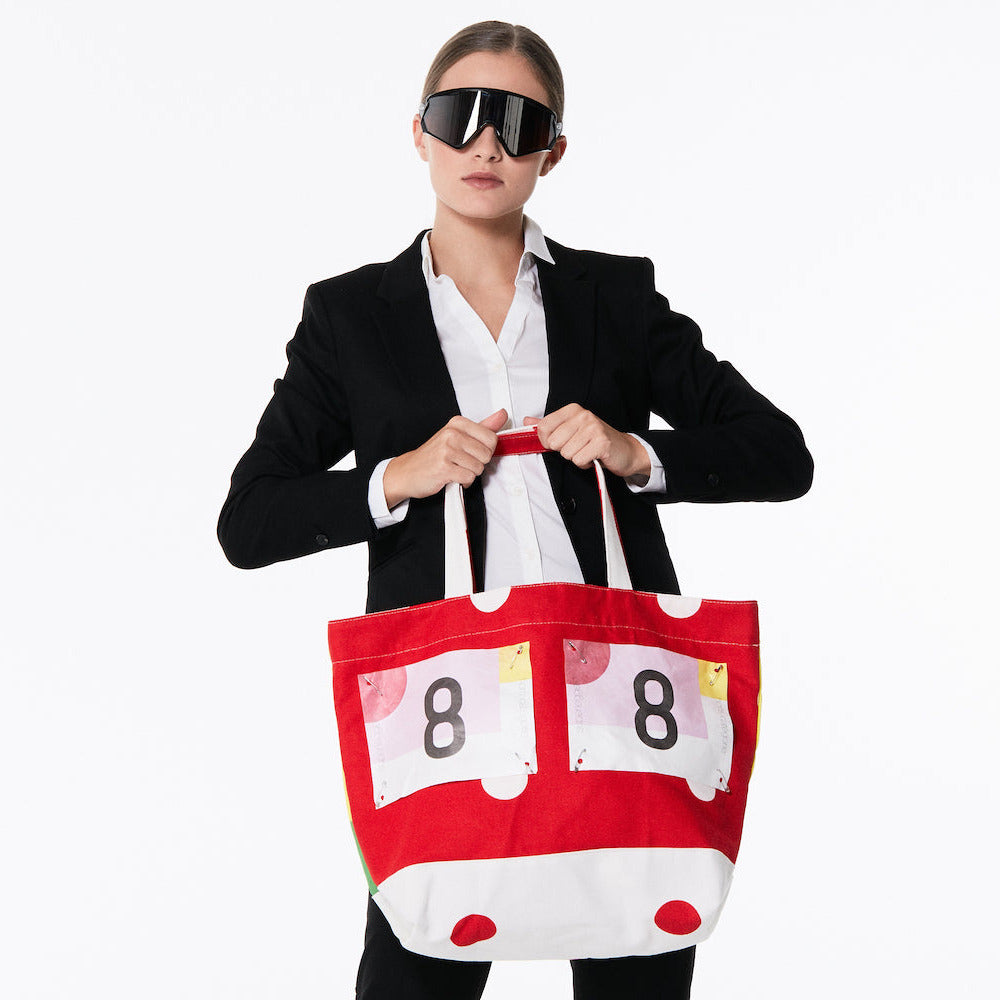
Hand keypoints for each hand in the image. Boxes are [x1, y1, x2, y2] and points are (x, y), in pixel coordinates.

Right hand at [383, 409, 507, 507]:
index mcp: (457, 423)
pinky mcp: (443, 468)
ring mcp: (446, 450)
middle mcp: (452, 434)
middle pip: (487, 454)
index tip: (470, 452)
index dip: (485, 451)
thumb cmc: (435, 455)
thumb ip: (483, 426)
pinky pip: (468, 478)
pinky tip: (452, 477)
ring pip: (478, 468)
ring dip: (469, 474)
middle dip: (478, 463)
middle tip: (461, 462)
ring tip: (455, 469)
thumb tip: (503, 415)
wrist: (408, 471)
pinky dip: (463, 482)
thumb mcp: (458, 435)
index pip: (491, 438)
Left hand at [525, 404, 650, 479]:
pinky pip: (578, 460)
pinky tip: (593, 457)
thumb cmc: (595, 440)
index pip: (543, 428)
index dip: (548, 441)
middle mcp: (583, 415)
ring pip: (566, 453)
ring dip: (576, 458)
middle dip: (564, 451)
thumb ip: (548, 425)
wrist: (625, 450)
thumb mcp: (571, 429)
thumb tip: (527, 421)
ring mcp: (593, 428)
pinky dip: (585, 464)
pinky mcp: (601, 443)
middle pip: (554, 443)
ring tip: (587, 451)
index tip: (561, 442)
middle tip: (579, 447)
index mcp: (572, 410)